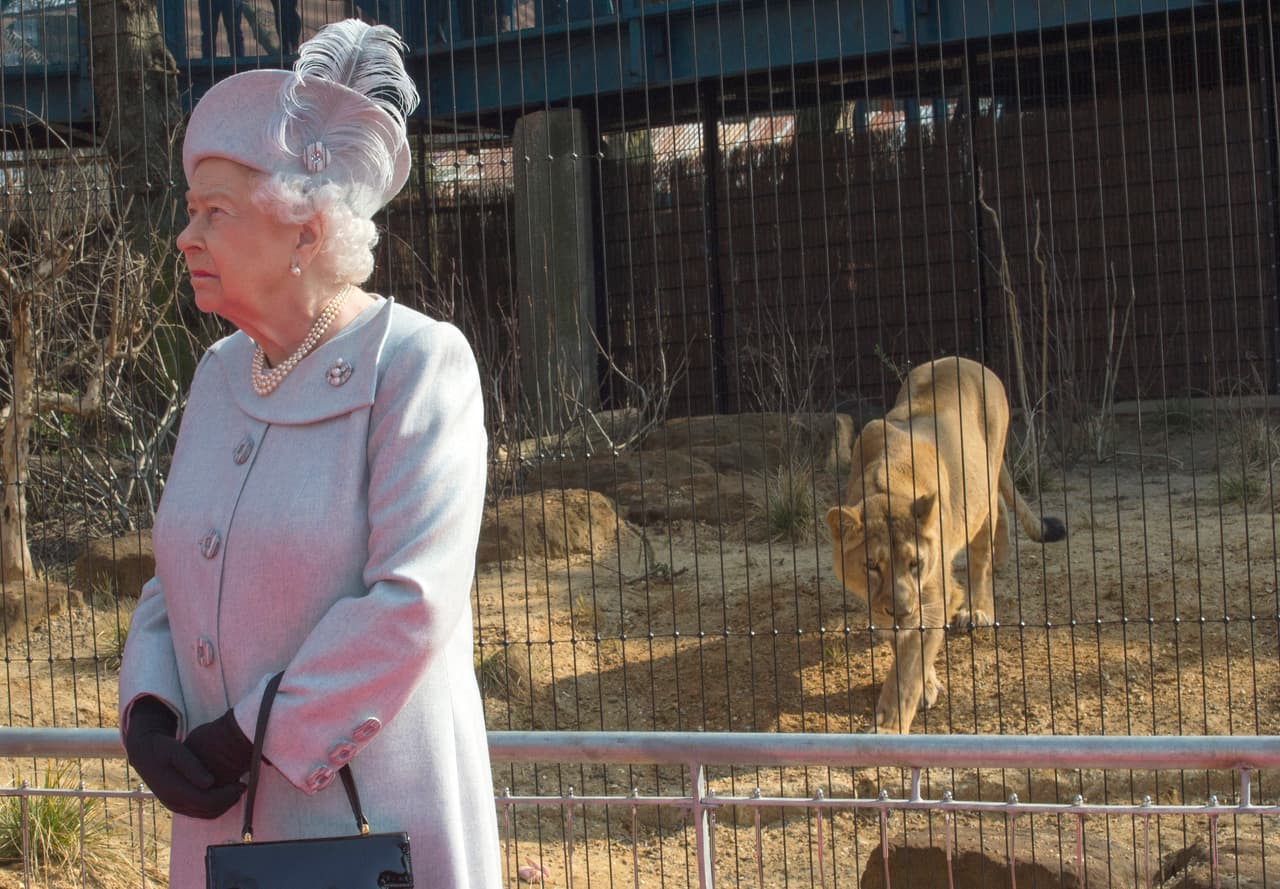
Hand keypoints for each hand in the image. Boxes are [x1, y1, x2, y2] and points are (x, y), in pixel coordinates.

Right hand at [123, 696, 245, 818]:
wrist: (143, 754)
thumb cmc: (162, 749)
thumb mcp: (177, 752)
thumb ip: (192, 767)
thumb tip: (210, 782)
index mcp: (174, 790)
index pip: (207, 802)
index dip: (227, 796)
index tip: (242, 784)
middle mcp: (174, 802)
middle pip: (208, 811)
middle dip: (229, 801)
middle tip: (243, 785)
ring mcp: (175, 805)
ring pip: (205, 814)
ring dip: (223, 804)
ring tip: (236, 788)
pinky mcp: (177, 804)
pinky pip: (199, 812)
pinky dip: (215, 805)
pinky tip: (224, 791)